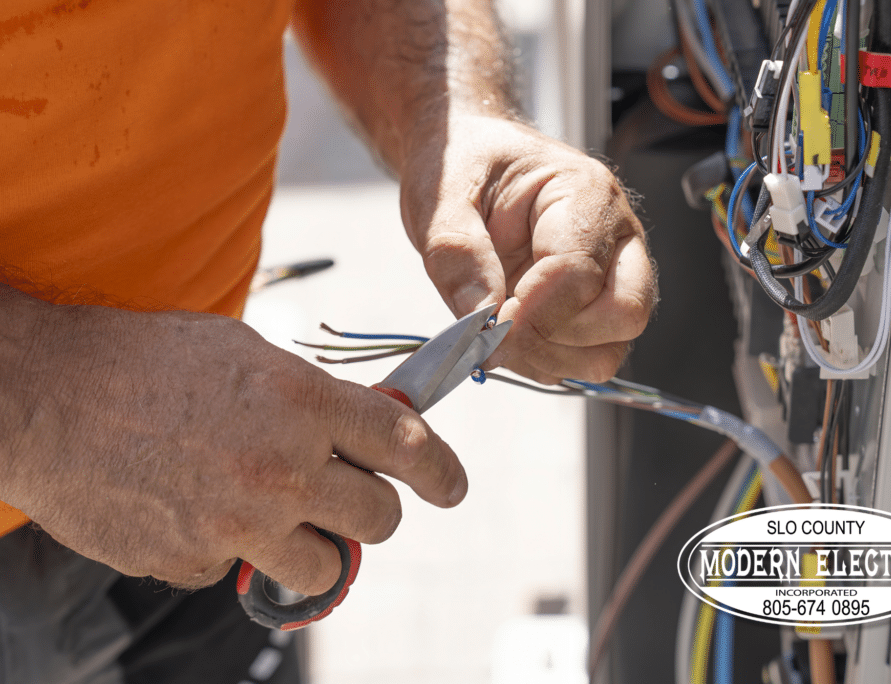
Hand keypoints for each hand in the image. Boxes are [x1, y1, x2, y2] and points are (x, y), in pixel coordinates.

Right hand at [0, 291, 465, 594]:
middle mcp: (282, 469)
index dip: (442, 471)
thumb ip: (312, 399)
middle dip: (371, 510)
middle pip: (379, 520)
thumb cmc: (146, 361)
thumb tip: (364, 431)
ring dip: (314, 545)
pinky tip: (197, 507)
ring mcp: (239, 524)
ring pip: (326, 566)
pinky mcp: (196, 562)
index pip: (407, 447)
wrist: (45, 396)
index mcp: (303, 403)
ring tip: (276, 513)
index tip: (451, 488)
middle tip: (348, 496)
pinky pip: (243, 572)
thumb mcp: (247, 354)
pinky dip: (234, 549)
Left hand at [399, 114, 657, 383]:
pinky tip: (509, 334)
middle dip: (555, 338)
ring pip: (610, 347)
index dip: (531, 314)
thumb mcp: (442, 194)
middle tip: (495, 331)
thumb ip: (456, 253)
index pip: (579, 273)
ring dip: (549, 358)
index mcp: (585, 193)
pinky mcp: (593, 308)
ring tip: (497, 332)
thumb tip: (480, 320)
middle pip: (623, 314)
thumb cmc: (463, 162)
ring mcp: (611, 276)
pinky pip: (586, 359)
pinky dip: (545, 363)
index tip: (484, 326)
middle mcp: (615, 237)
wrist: (467, 159)